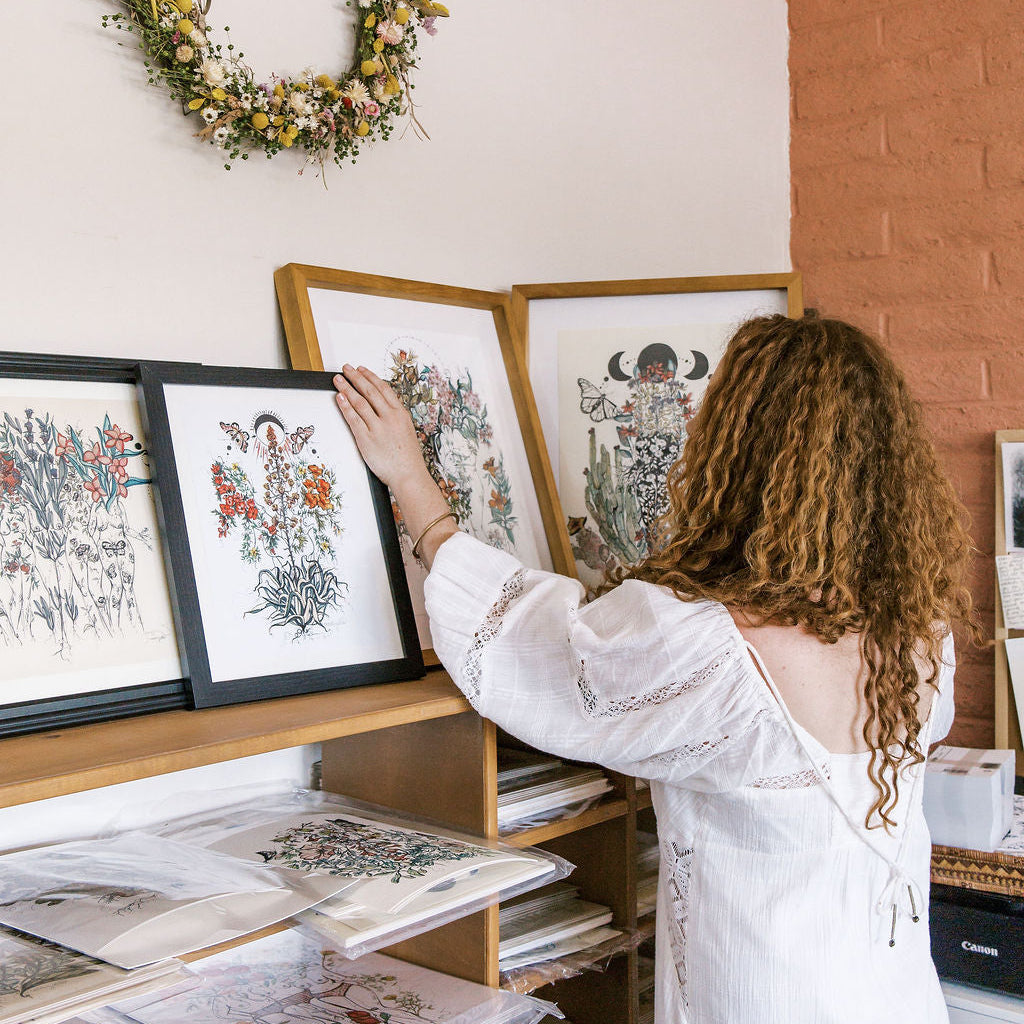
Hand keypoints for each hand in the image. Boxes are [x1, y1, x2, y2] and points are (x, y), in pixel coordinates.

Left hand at [333, 365, 427, 489]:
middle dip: (356, 377)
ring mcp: (377, 427)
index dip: (370, 377)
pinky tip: (339, 397)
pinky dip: (345, 406)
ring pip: (360, 402)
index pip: (383, 388)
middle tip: (346, 368)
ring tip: (338, 380)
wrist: (408, 475)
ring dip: (347, 388)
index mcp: (400, 413)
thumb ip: (394, 418)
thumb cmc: (407, 457)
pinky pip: (353, 418)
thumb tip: (381, 407)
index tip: (361, 370)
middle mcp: (389, 417)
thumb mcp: (406, 431)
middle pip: (370, 391)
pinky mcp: (366, 438)